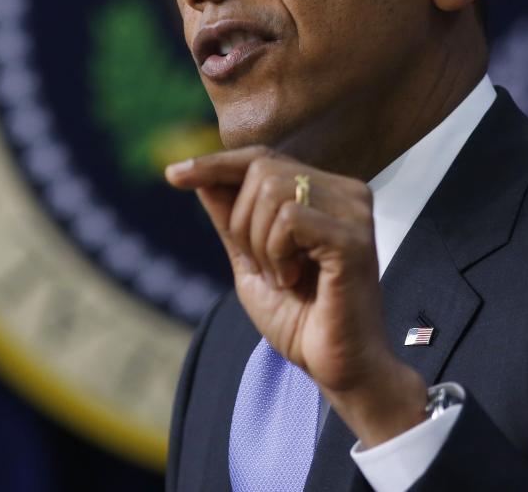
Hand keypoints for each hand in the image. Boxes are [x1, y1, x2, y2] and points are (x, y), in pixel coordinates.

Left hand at [166, 147, 427, 445]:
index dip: (216, 163)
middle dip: (242, 222)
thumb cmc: (300, 320)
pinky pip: (289, 219)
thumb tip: (200, 177)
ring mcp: (353, 211)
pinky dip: (276, 253)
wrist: (337, 369)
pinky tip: (293, 280)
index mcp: (325, 192)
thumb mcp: (251, 262)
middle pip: (262, 170)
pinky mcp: (353, 237)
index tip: (173, 174)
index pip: (262, 158)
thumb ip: (231, 219)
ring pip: (272, 191)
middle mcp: (345, 191)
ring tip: (283, 277)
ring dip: (260, 243)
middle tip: (263, 266)